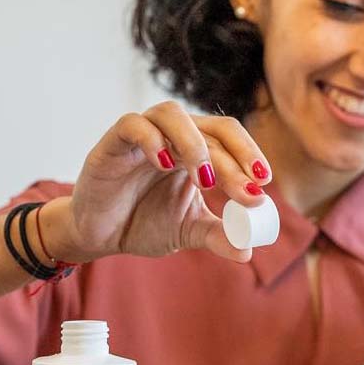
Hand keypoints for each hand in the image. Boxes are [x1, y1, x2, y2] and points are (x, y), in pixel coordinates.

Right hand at [47, 101, 271, 263]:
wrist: (100, 235)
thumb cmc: (143, 223)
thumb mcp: (188, 232)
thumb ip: (218, 236)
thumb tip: (248, 250)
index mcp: (195, 150)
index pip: (228, 137)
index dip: (249, 154)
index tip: (263, 183)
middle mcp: (172, 136)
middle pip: (210, 128)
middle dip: (233, 161)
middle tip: (247, 192)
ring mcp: (143, 135)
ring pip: (173, 114)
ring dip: (195, 145)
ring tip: (205, 180)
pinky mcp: (113, 142)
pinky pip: (133, 124)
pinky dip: (151, 140)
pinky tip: (164, 165)